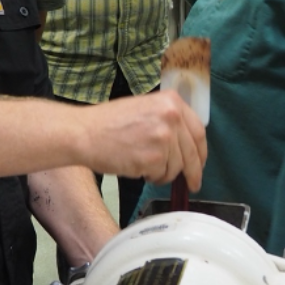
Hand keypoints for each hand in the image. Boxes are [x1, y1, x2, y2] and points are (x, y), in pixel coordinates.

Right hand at [77, 91, 207, 189]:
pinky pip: (161, 175)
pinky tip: (137, 167)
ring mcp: (164, 137)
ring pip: (177, 166)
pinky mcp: (154, 158)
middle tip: (192, 183)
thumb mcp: (144, 108)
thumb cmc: (108, 122)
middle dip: (193, 171)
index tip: (200, 162)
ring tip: (145, 166)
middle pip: (193, 152)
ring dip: (164, 173)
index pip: (198, 130)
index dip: (201, 151)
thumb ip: (167, 120)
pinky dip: (151, 176)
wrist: (84, 133)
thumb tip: (186, 144)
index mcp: (171, 101)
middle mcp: (172, 116)